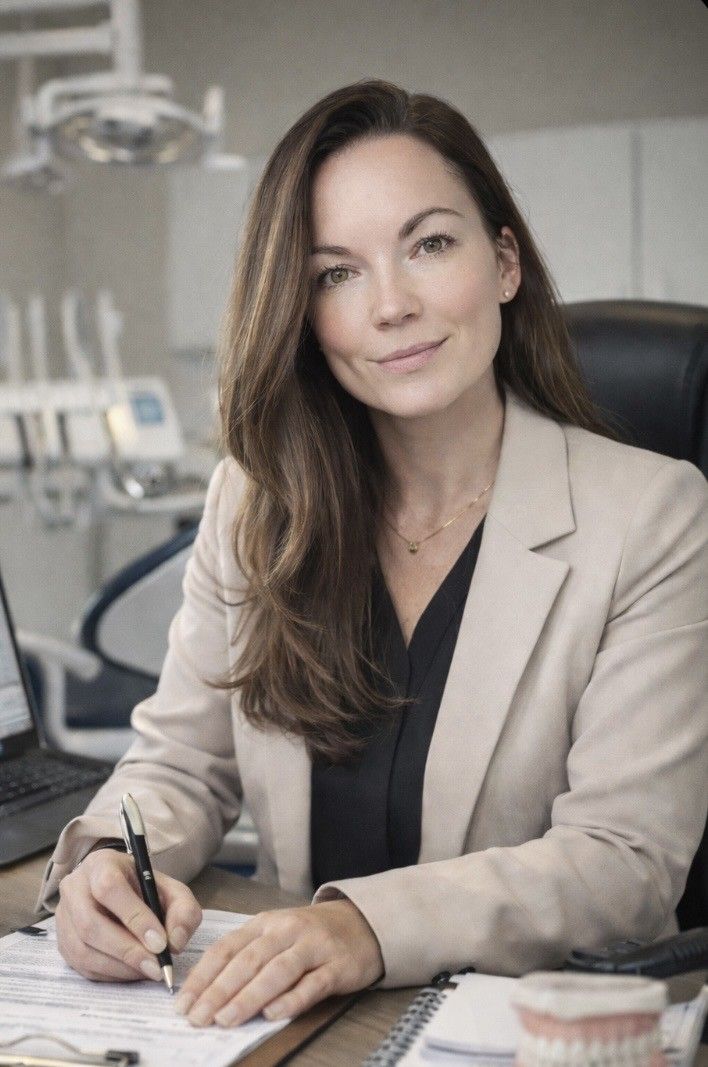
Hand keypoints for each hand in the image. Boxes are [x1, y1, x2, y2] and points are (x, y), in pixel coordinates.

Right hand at [55, 848, 201, 981]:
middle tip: (156, 966)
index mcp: (101, 864)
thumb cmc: (146, 889)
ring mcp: (64, 917)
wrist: (121, 890)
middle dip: (127, 950)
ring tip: (148, 970)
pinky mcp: (62, 942)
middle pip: (91, 924)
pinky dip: (110, 974)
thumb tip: (175, 943)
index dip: (134, 917)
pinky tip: (132, 971)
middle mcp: (75, 887)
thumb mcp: (172, 890)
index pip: (109, 888)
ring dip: (119, 967)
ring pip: (83, 949)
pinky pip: (81, 966)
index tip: (160, 942)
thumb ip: (183, 911)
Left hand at [175, 899, 383, 1026]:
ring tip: (226, 1019)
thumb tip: (207, 992)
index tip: (183, 1003)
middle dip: (219, 991)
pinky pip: (312, 984)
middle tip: (199, 1017)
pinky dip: (291, 999)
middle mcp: (287, 931)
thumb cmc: (310, 935)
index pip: (226, 949)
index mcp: (265, 923)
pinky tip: (273, 1013)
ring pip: (276, 971)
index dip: (203, 976)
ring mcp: (313, 947)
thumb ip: (246, 956)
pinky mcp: (337, 965)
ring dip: (248, 996)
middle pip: (247, 961)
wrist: (363, 922)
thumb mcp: (275, 934)